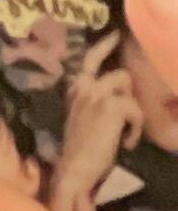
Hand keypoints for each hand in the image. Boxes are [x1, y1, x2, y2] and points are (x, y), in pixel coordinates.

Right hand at [50, 60, 144, 210]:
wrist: (73, 175)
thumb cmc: (79, 155)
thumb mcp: (83, 120)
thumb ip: (94, 102)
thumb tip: (115, 95)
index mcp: (76, 92)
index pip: (89, 60)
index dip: (104, 45)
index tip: (116, 35)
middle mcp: (84, 89)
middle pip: (120, 75)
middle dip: (127, 95)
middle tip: (127, 114)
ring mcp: (97, 95)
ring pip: (128, 89)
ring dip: (131, 110)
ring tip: (124, 132)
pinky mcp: (112, 107)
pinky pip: (135, 109)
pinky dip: (135, 128)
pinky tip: (126, 143)